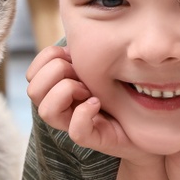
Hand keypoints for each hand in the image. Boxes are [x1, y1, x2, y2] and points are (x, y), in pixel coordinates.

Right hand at [25, 45, 161, 166]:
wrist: (148, 121)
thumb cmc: (121, 89)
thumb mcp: (98, 65)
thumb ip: (81, 54)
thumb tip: (72, 40)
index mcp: (56, 88)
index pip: (31, 74)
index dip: (47, 58)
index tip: (72, 55)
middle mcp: (60, 107)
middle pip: (33, 90)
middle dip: (57, 72)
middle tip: (81, 73)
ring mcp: (73, 124)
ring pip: (46, 111)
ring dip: (67, 92)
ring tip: (89, 90)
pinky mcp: (91, 139)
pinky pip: (76, 130)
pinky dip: (85, 112)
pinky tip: (98, 102)